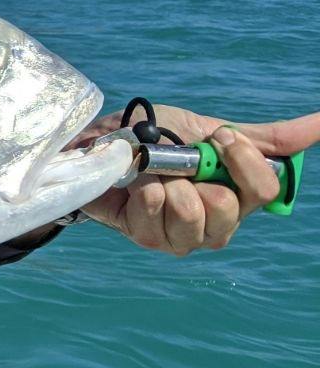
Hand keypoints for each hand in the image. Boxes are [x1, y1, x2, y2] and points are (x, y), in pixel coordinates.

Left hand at [71, 104, 319, 254]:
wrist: (99, 146)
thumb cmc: (155, 139)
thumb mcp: (208, 129)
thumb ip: (265, 137)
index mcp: (239, 195)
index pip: (267, 191)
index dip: (244, 161)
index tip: (218, 137)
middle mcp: (216, 222)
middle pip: (230, 210)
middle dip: (201, 176)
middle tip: (179, 160)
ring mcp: (182, 236)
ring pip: (192, 218)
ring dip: (171, 187)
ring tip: (154, 175)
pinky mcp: (148, 239)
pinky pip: (155, 219)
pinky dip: (144, 193)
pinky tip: (136, 187)